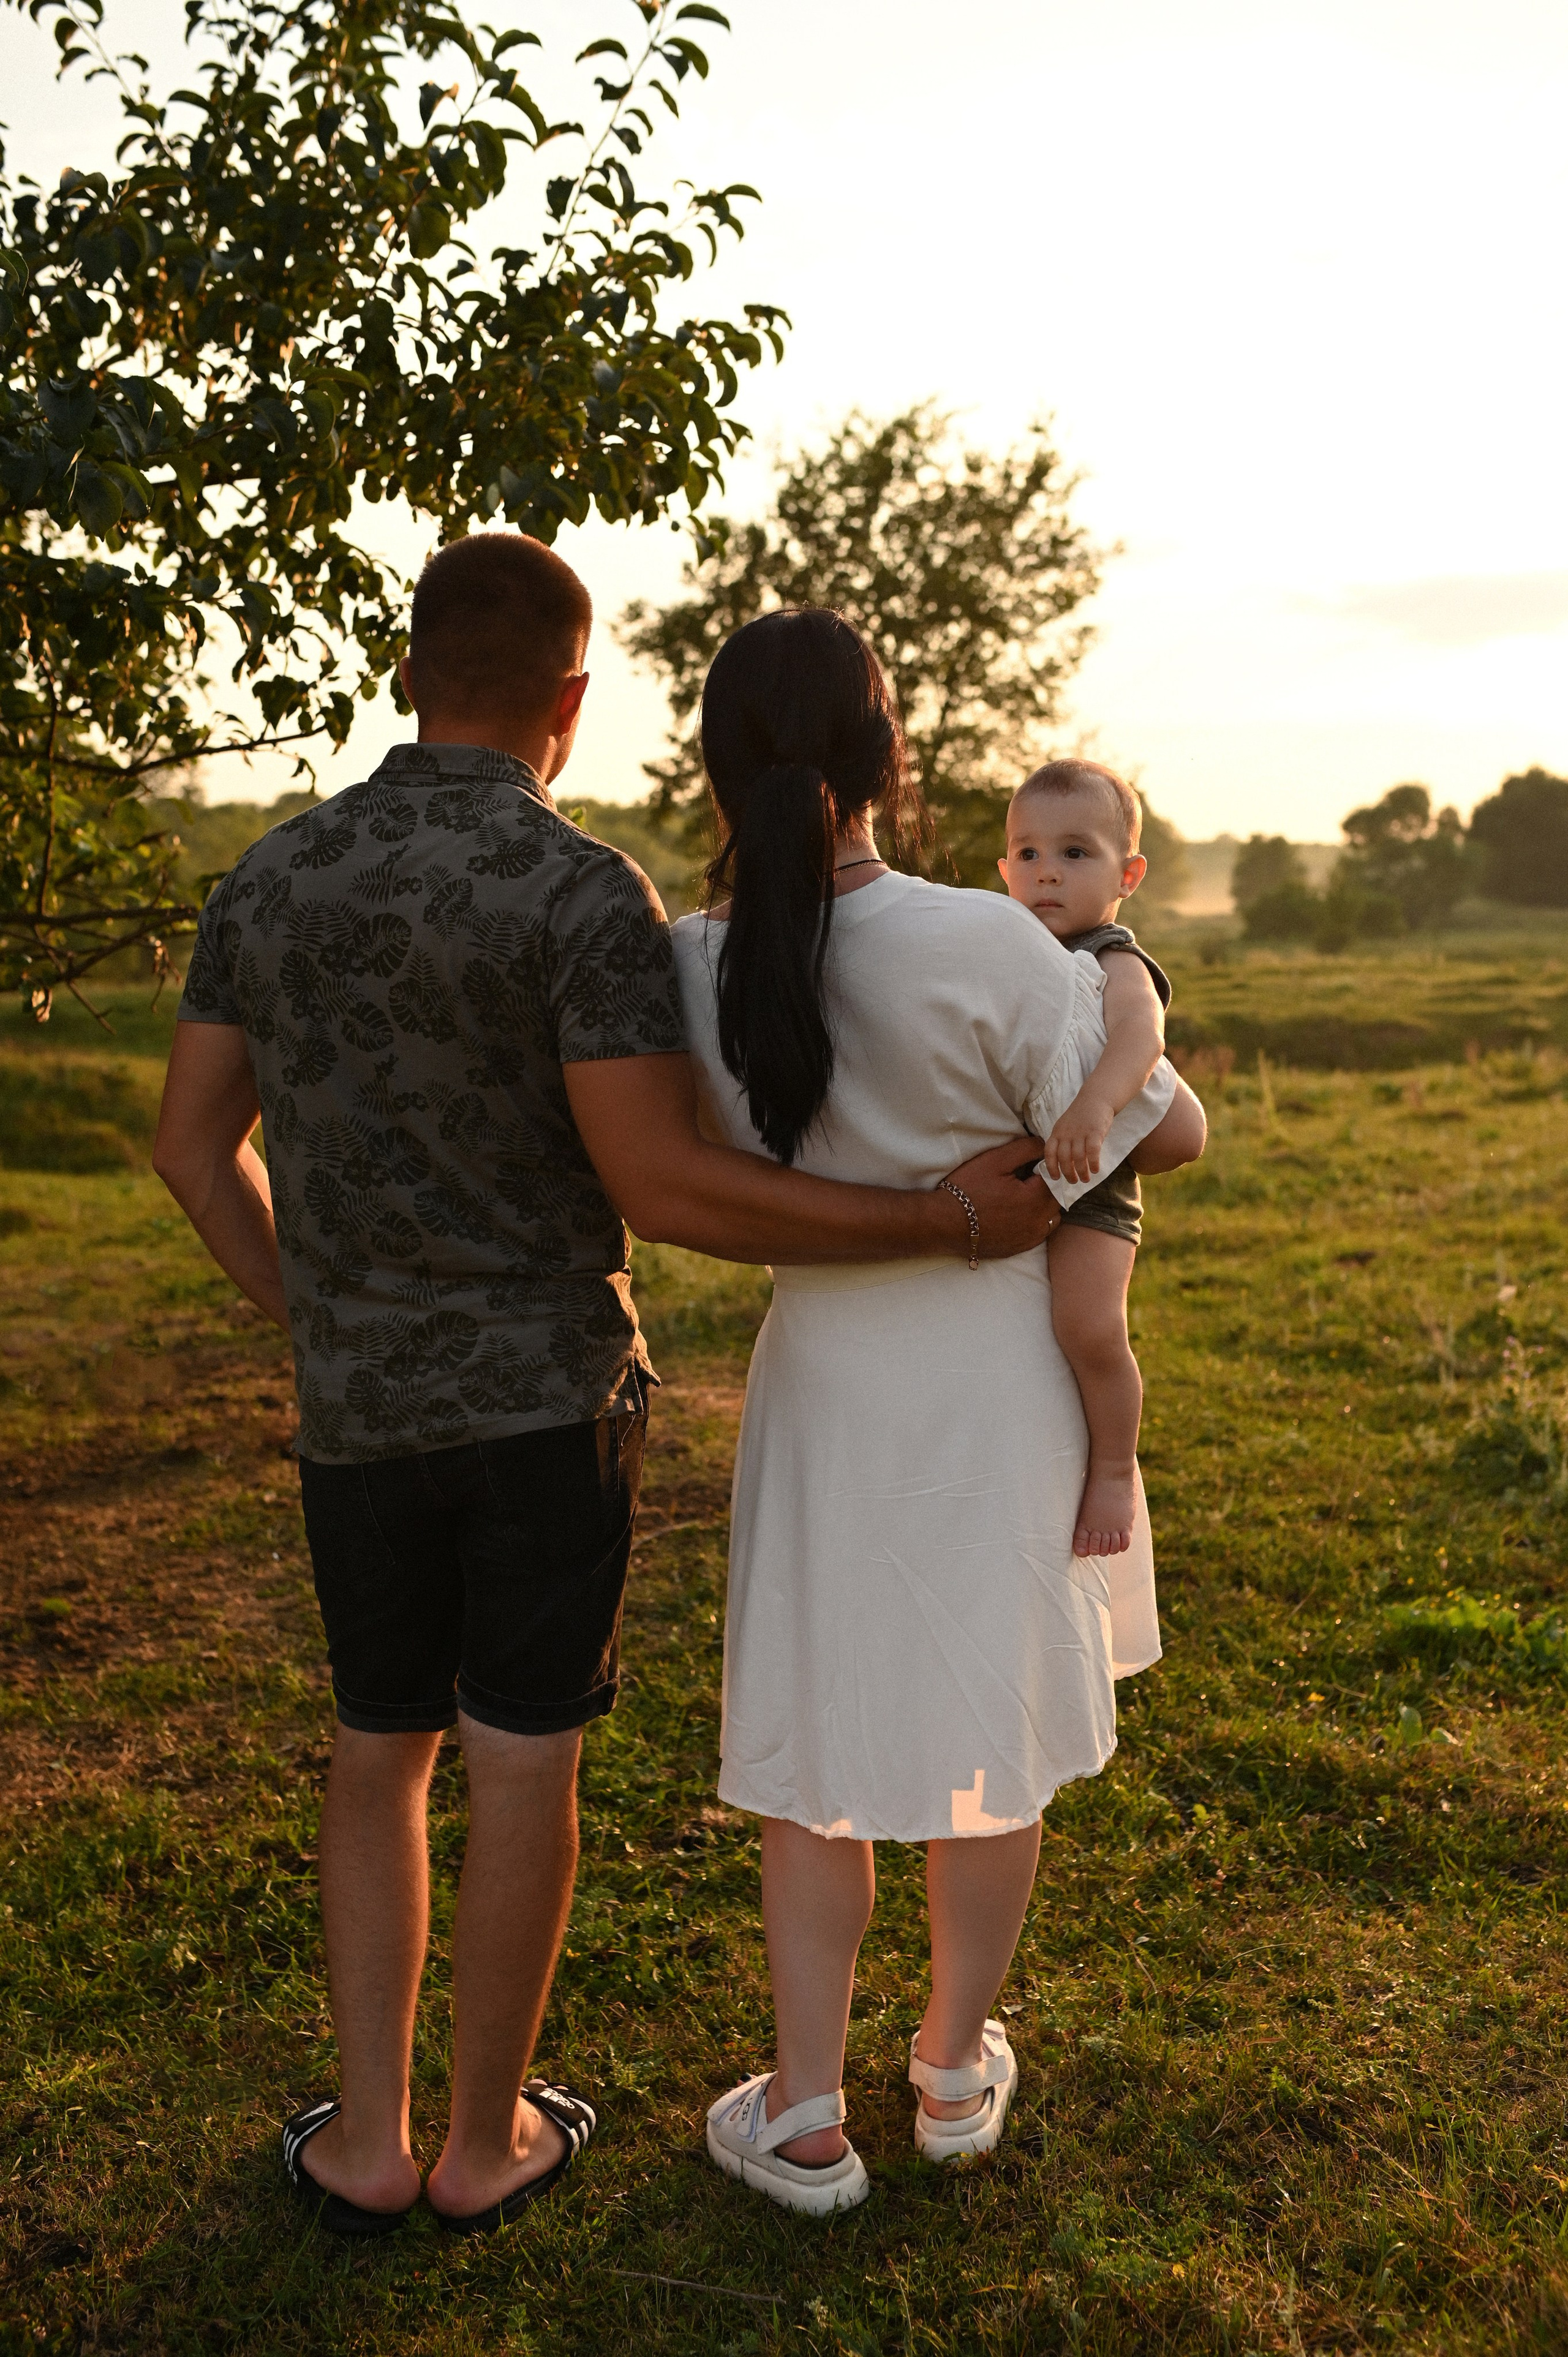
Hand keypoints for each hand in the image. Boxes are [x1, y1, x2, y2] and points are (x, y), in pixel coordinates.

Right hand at [938, 1137, 1060, 1260]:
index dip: (1042, 1169)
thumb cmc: (968, 1189)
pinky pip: (1038, 1233)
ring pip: (1051, 1218)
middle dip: (1045, 1187)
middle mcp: (1037, 1221)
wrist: (944, 1223)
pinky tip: (1015, 1215)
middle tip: (1022, 1181)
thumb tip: (1044, 1144)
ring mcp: (1029, 1238)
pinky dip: (1034, 1222)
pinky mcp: (1019, 1248)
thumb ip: (1025, 1149)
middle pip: (1055, 1199)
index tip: (1026, 1168)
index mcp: (1035, 1198)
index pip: (1054, 1177)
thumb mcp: (995, 1160)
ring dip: (1043, 1206)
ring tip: (1021, 1198)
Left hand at [1043, 1091, 1113, 1186]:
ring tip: (1086, 1179)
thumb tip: (1063, 1163)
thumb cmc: (1081, 1115)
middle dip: (1068, 1173)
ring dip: (1081, 1171)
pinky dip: (1093, 1163)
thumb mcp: (1065, 1126)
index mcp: (1057, 1132)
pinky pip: (1092, 1152)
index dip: (1051, 1167)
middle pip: (1063, 1158)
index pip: (1049, 1152)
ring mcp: (1080, 1132)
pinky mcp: (1095, 1132)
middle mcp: (1066, 1133)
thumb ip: (1063, 1141)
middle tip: (1074, 1181)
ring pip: (1078, 1157)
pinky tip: (1095, 1170)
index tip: (1055, 1178)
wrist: (1096, 1098)